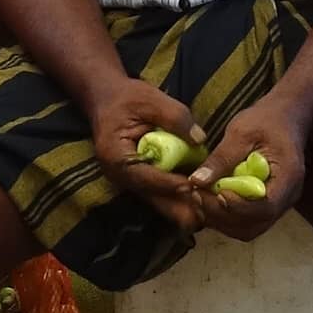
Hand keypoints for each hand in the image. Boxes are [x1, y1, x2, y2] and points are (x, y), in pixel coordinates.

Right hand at [88, 71, 210, 222]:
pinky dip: (176, 198)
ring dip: (179, 206)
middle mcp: (119, 174)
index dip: (170, 183)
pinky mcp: (138, 178)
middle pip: (152, 196)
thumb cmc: (125, 97)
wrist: (106, 99)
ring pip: (156, 199)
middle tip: (204, 213)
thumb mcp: (149, 99)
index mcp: (116, 156)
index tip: (194, 187)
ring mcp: (127, 179)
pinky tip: (198, 204)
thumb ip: (174, 117)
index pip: (146, 176)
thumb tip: (200, 140)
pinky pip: (158, 192)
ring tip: (205, 214)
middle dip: (178, 205)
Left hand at [193, 97, 306, 239]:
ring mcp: (277, 205)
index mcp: (288, 178)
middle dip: (223, 216)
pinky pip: (245, 222)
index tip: (215, 193)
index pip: (266, 207)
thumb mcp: (242, 131)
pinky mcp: (265, 206)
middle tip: (197, 196)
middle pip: (255, 224)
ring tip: (198, 197)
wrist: (285, 118)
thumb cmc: (267, 120)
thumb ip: (221, 158)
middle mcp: (286, 198)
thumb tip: (196, 180)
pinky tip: (207, 200)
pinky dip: (224, 217)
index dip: (238, 207)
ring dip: (220, 220)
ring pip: (249, 229)